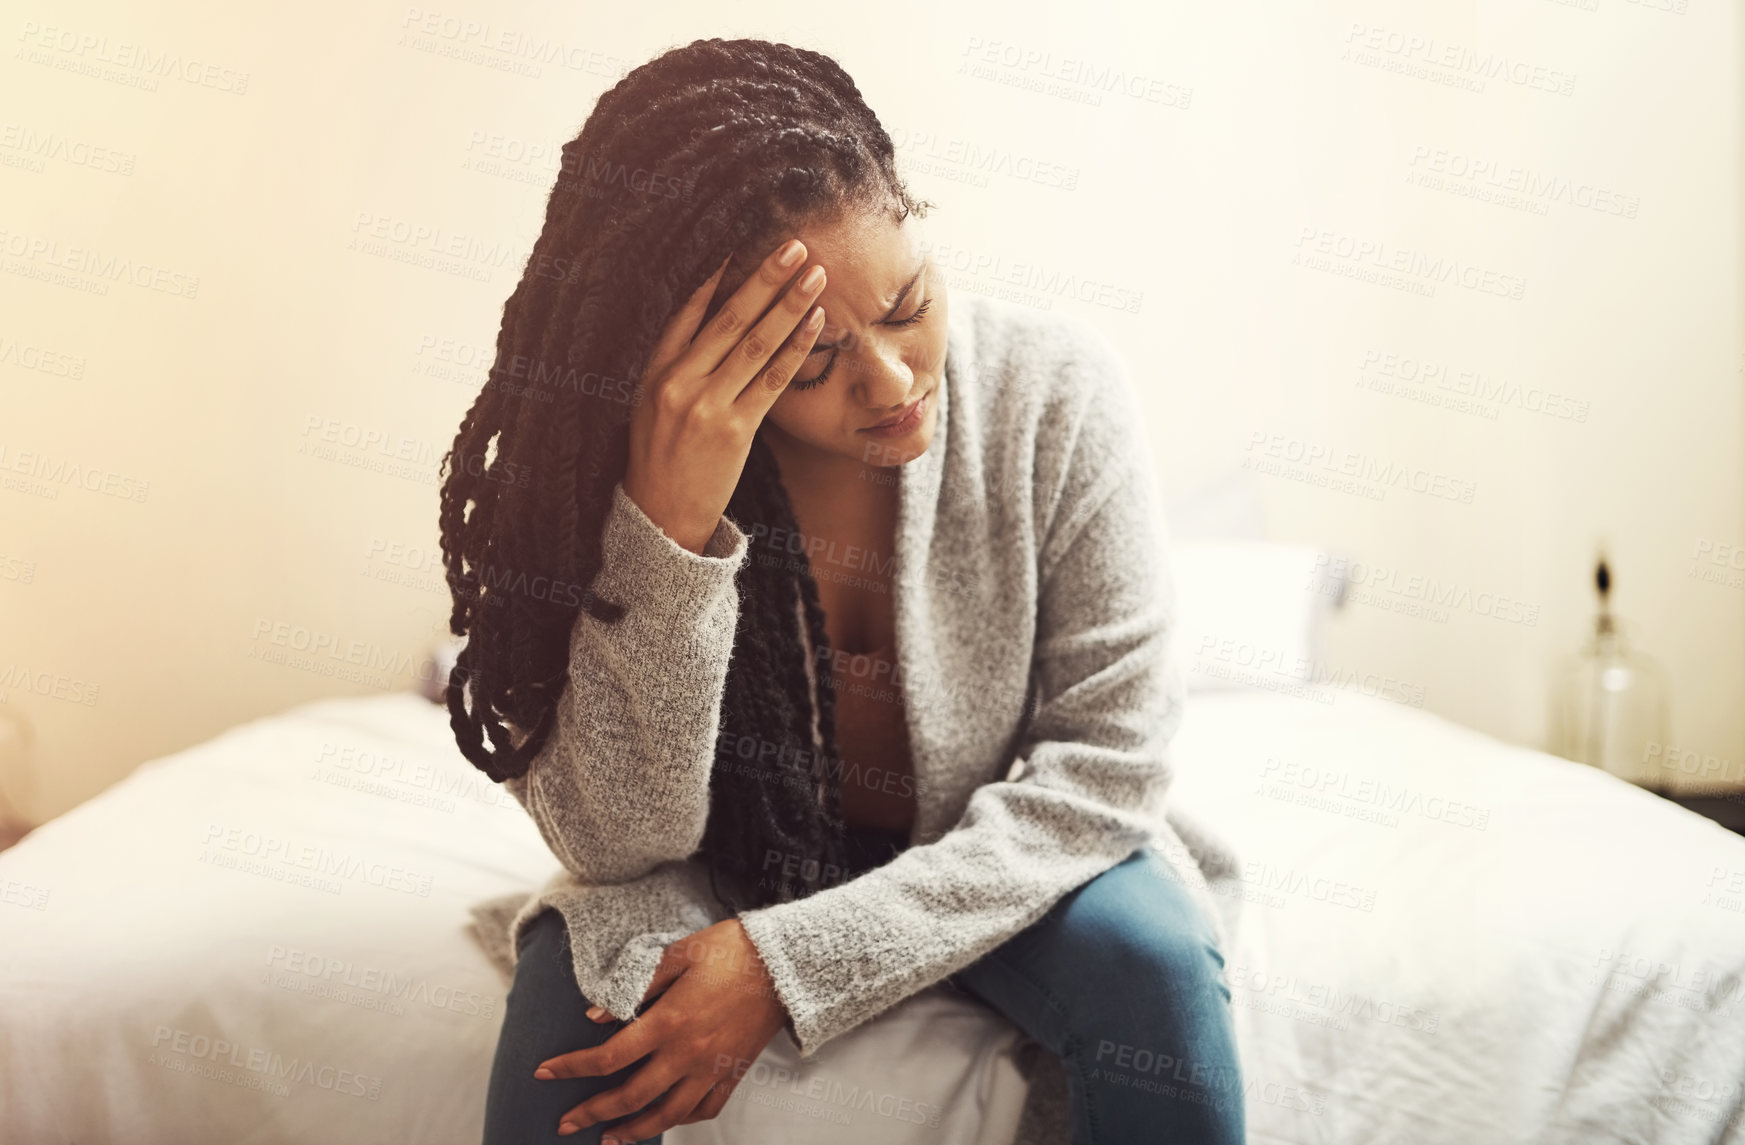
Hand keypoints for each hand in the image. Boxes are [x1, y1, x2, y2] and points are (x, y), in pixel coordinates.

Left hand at [534, 918, 789, 1140]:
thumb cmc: (729, 951)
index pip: (609, 1057)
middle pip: (630, 1097)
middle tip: (564, 1123)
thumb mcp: (678, 954)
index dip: (572, 1067)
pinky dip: (679, 1121)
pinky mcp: (732, 1073)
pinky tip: (663, 1120)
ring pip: (666, 1115)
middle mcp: (687, 1054)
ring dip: (632, 1131)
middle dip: (591, 1113)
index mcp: (669, 1022)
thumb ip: (636, 985)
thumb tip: (595, 1014)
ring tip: (608, 1139)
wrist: (783, 964)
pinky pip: (703, 1110)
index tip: (545, 1073)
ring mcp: (711, 1068)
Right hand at [622, 238, 828, 553]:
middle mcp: (678, 382)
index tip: (743, 240)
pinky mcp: (734, 431)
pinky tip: (817, 323)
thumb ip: (678, 364)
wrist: (660, 517)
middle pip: (728, 317)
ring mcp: (706, 406)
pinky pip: (772, 380)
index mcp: (655, 370)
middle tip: (795, 246)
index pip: (689, 310)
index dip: (718, 273)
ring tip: (815, 274)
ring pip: (755, 343)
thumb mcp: (652, 404)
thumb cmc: (661, 458)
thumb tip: (714, 318)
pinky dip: (796, 348)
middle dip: (764, 277)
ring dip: (789, 304)